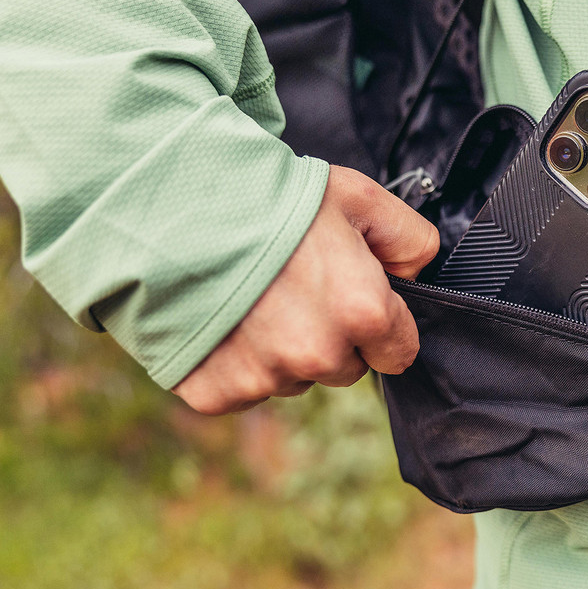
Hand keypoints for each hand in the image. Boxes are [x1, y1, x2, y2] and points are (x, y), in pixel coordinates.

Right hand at [172, 165, 439, 414]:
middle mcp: (318, 354)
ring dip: (281, 349)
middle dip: (330, 335)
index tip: (356, 302)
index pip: (399, 353)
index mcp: (362, 311)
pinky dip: (234, 362)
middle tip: (294, 286)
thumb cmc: (268, 198)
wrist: (168, 207)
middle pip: (344, 367)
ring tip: (253, 296)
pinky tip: (223, 318)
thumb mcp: (357, 197)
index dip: (382, 325)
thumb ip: (408, 239)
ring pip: (292, 378)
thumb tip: (419, 274)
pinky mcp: (217, 391)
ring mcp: (265, 377)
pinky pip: (243, 390)